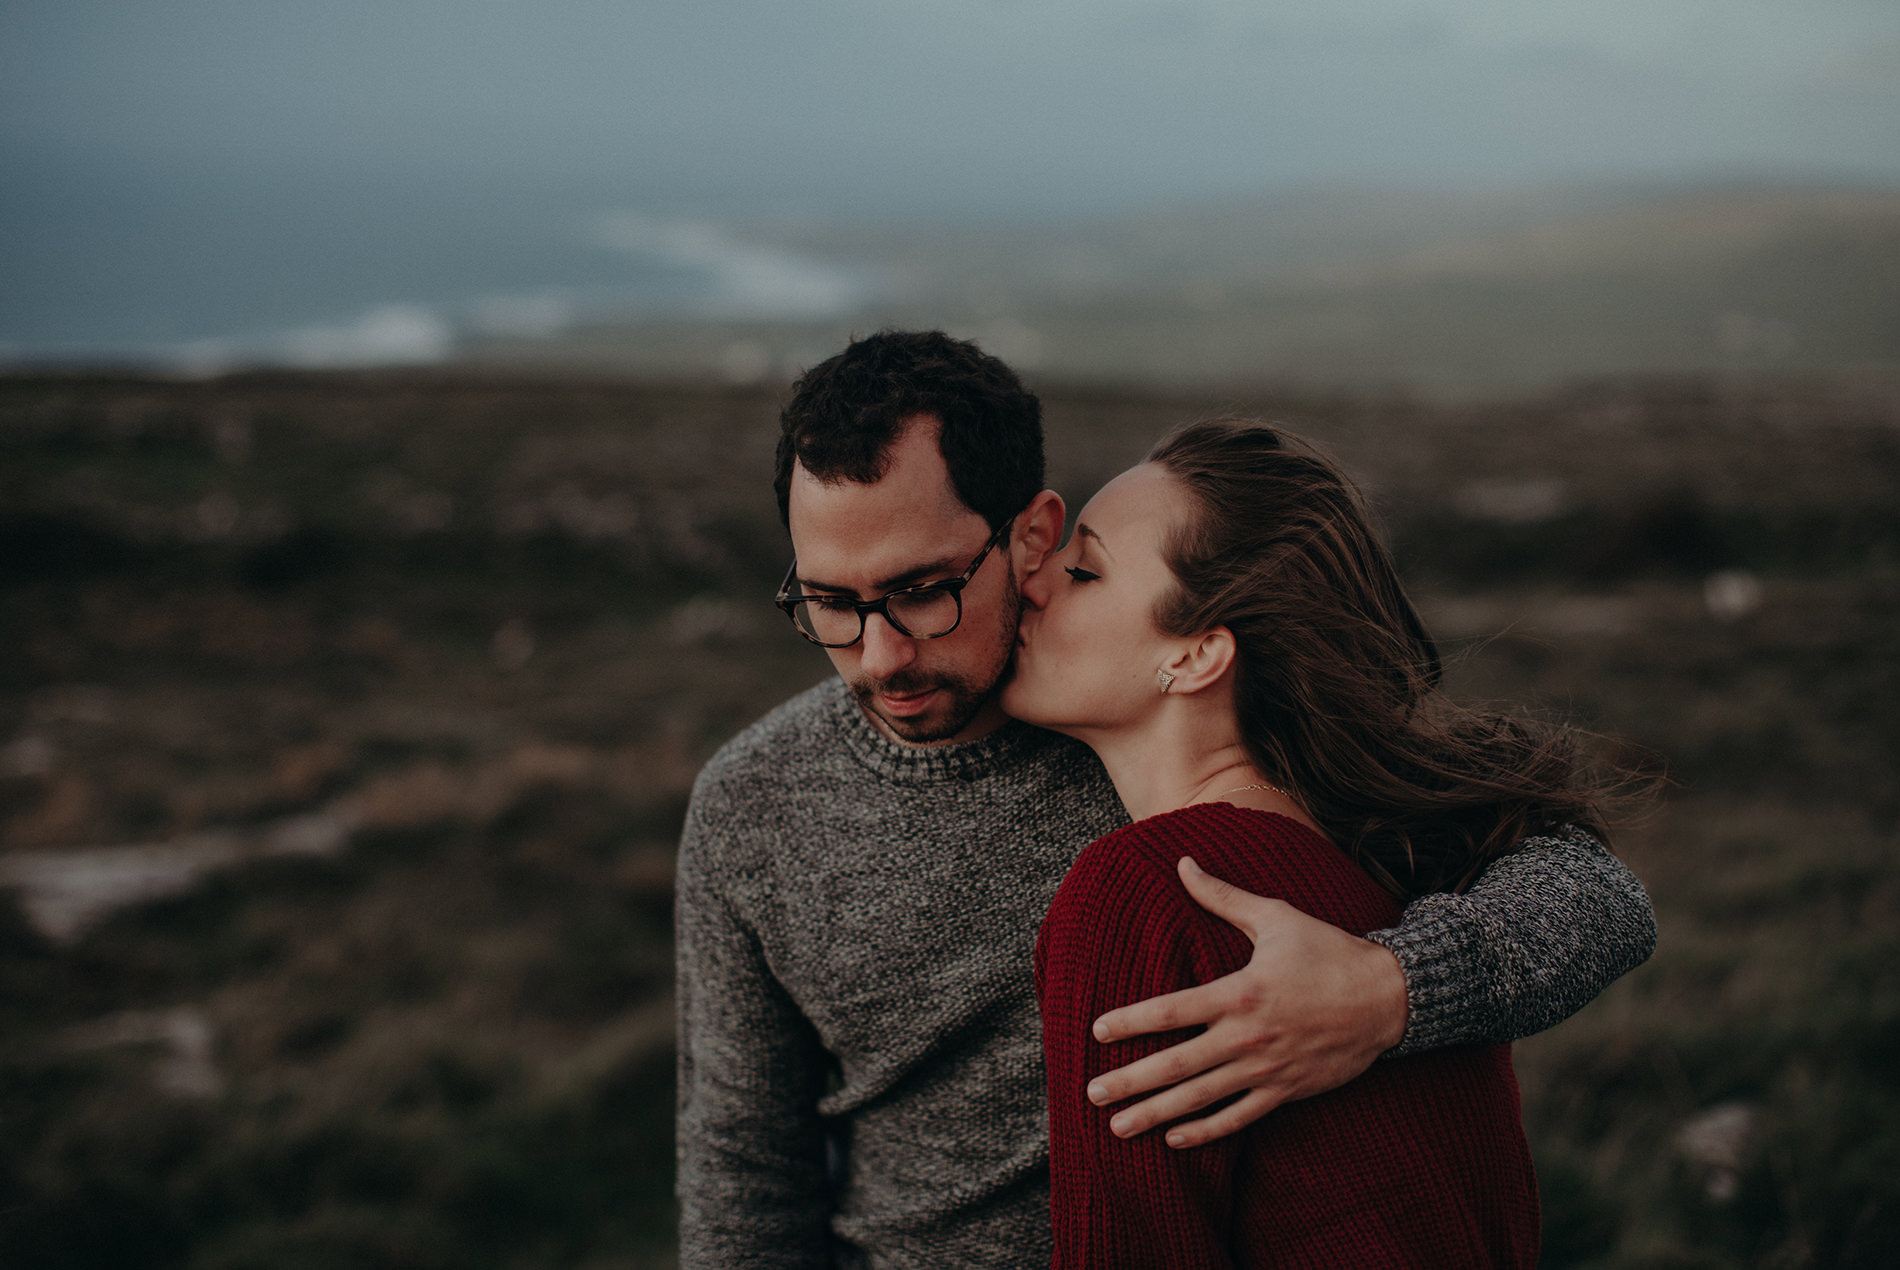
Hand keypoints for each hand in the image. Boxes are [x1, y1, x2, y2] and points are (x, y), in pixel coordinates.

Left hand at [1086, 856, 1408, 1147]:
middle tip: (1092, 1094)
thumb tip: (1182, 863)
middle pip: (1177, 1065)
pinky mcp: (1286, 1091)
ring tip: (1119, 1126)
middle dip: (1131, 1082)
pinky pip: (1239, 1118)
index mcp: (1240, 992)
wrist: (1389, 998)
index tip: (1096, 1032)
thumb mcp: (1275, 917)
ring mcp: (1267, 1070)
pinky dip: (1205, 1131)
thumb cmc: (1328, 952)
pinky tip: (1174, 1138)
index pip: (1172, 1011)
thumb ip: (1222, 896)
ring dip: (1157, 1114)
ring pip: (1201, 1098)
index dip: (1131, 1022)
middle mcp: (1248, 1036)